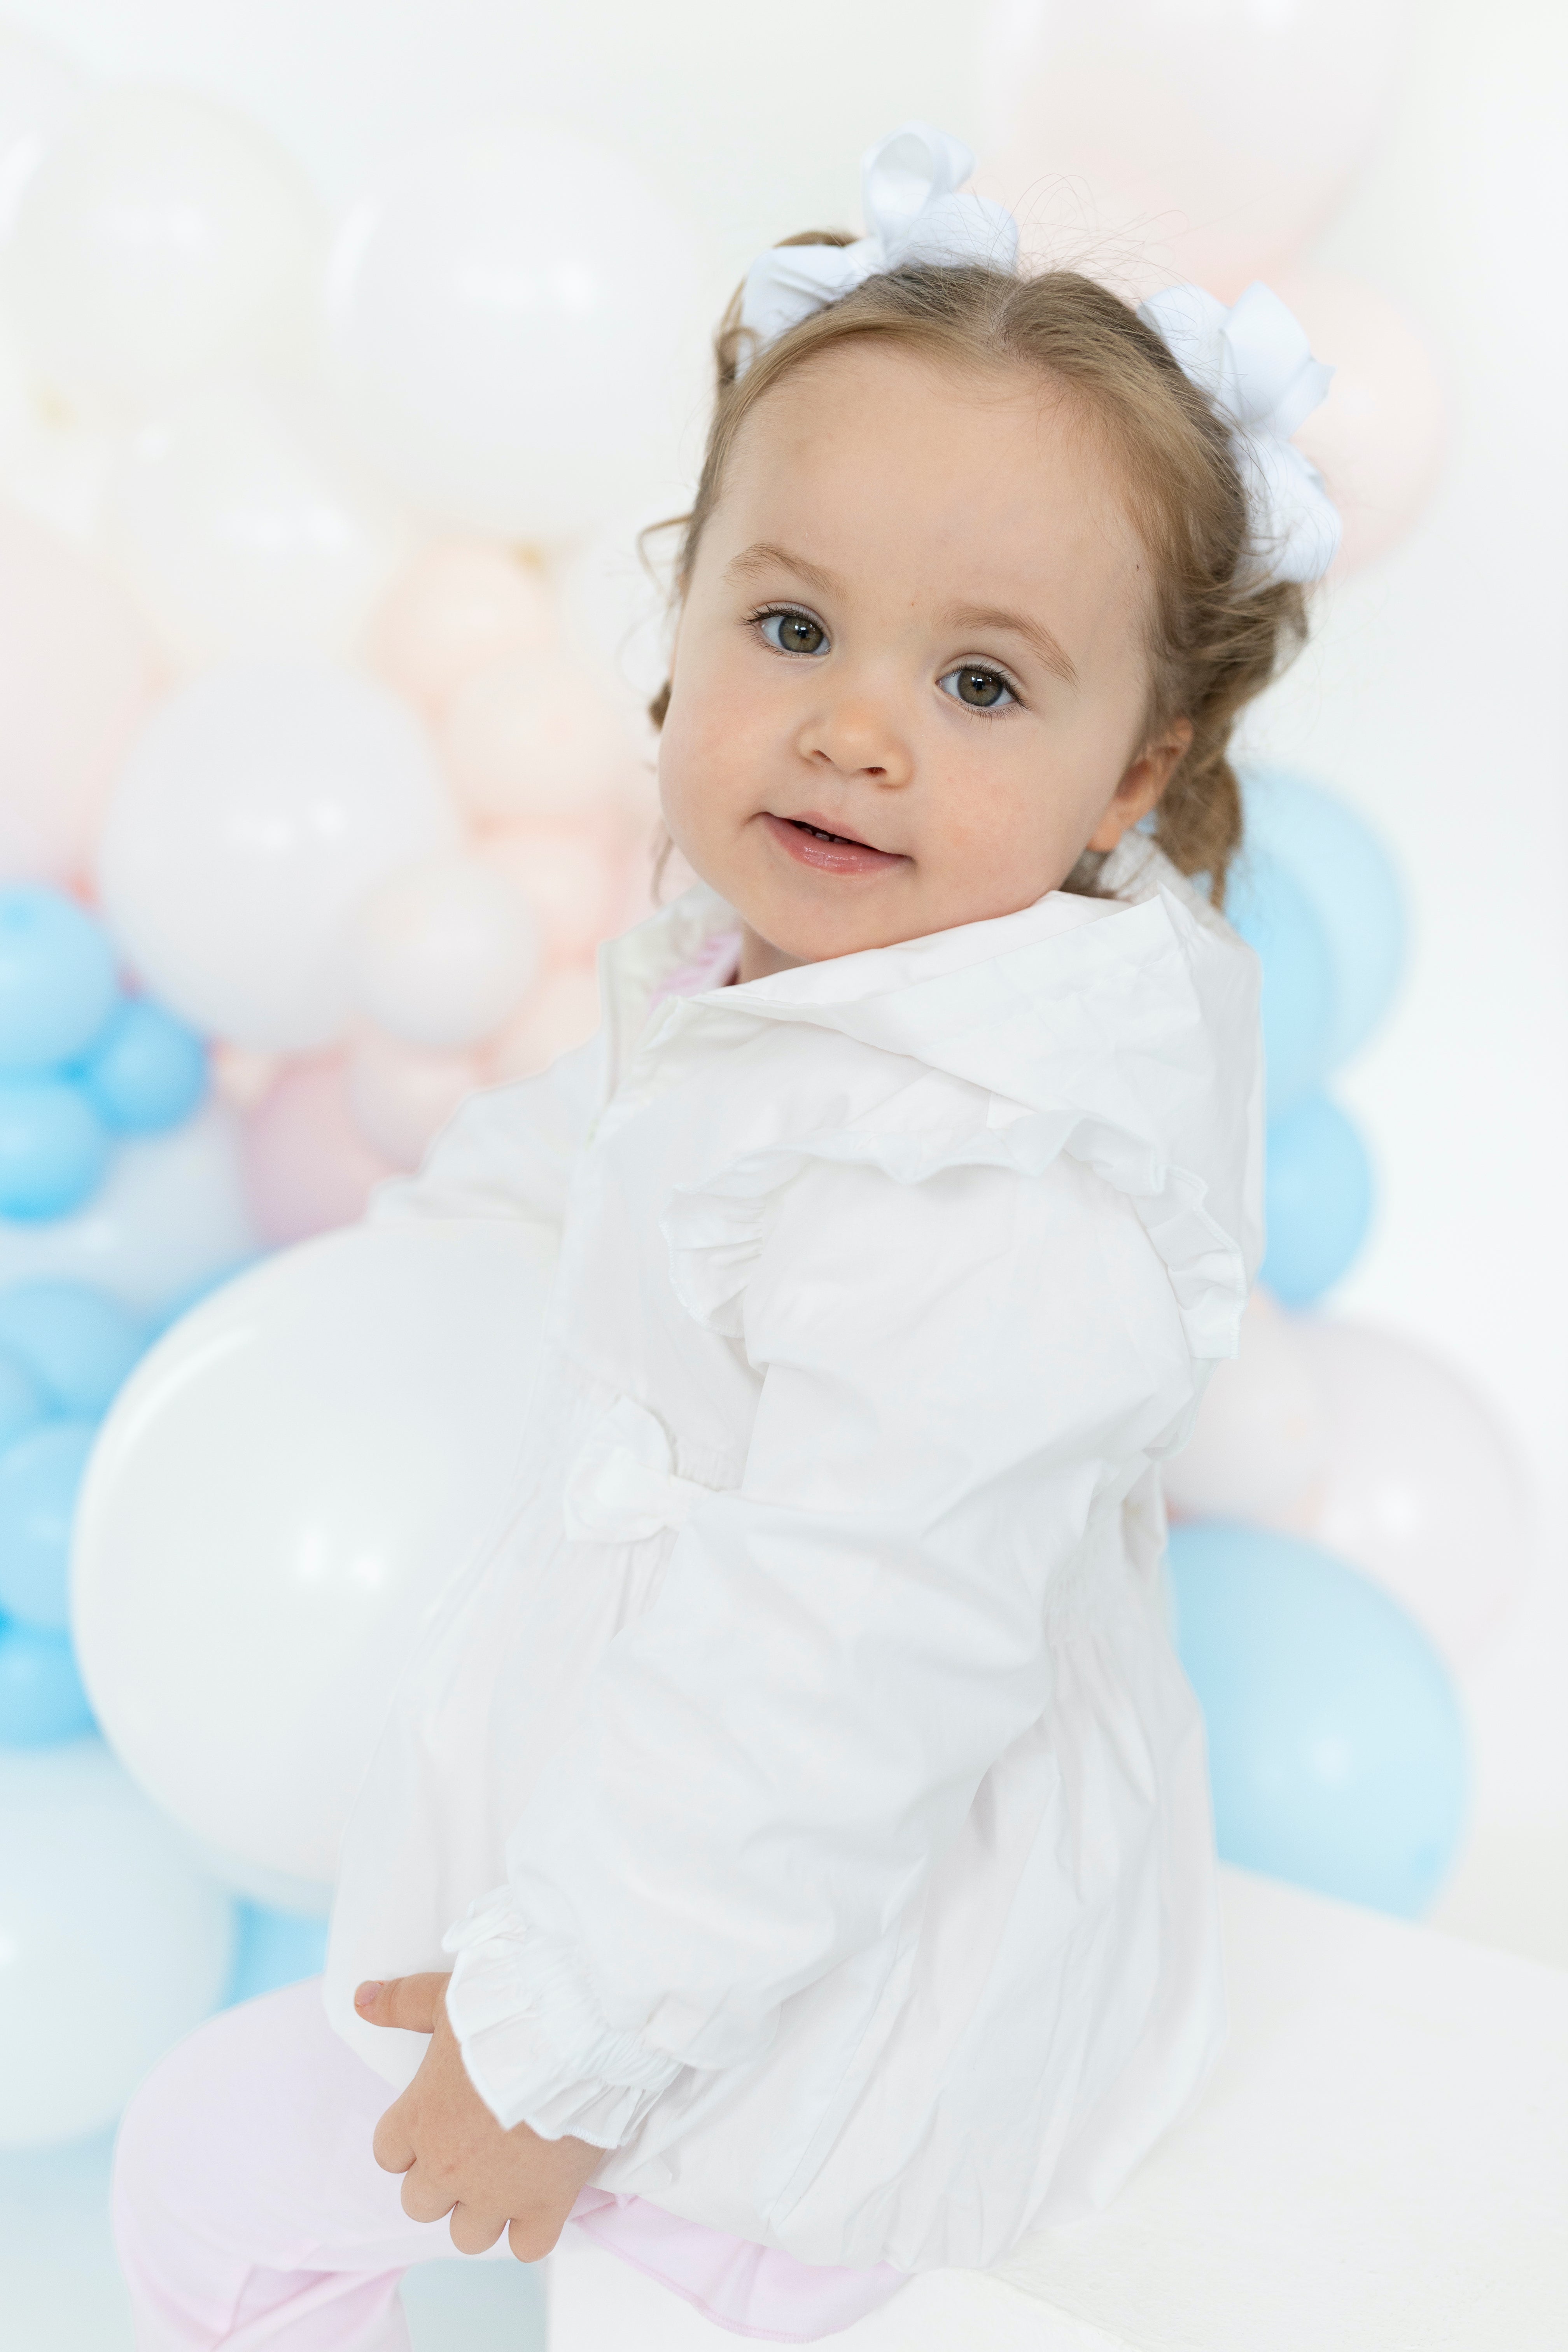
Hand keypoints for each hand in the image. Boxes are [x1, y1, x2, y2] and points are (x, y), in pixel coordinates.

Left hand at [356, 1972, 602, 2259]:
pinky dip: (532, 2229)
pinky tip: (542, 2197)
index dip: (410, 2140)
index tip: (437, 2121)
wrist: (573, 2033)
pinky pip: (527, 2247)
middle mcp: (449, 2167)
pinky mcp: (546, 2204)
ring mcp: (497, 2193)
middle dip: (441, 2182)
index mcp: (419, 2120)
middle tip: (474, 2148)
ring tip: (507, 2175)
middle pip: (420, 2204)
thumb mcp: (447, 1997)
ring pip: (467, 2235)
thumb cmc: (507, 2012)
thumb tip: (361, 1999)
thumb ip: (403, 2003)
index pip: (388, 2155)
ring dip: (482, 2211)